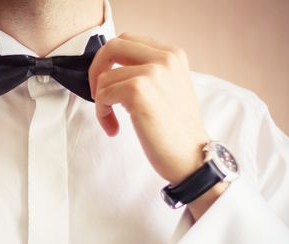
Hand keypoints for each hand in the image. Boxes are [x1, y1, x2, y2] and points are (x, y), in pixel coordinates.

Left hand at [89, 32, 222, 217]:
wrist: (192, 157)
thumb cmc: (176, 131)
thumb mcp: (168, 89)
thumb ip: (147, 72)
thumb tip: (112, 69)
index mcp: (173, 55)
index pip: (127, 40)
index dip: (109, 60)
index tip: (107, 83)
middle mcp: (165, 58)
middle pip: (112, 47)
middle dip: (96, 70)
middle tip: (98, 95)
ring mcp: (152, 73)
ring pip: (104, 78)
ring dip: (101, 102)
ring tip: (113, 122)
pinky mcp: (138, 91)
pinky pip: (102, 95)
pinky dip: (102, 113)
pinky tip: (114, 129)